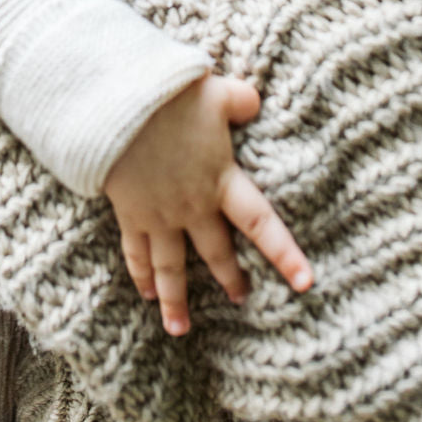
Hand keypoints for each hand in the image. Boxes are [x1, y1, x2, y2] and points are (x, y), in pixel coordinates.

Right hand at [104, 74, 312, 336]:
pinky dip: (140, 274)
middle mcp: (192, 206)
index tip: (305, 283)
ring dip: (176, 300)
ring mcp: (159, 214)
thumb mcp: (215, 92)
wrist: (116, 107)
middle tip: (242, 299)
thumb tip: (256, 103)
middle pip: (216, 252)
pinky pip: (136, 252)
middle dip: (230, 278)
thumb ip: (241, 100)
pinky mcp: (130, 212)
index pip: (261, 224)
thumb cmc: (169, 97)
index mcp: (220, 180)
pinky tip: (145, 292)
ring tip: (180, 329)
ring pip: (172, 267)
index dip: (284, 254)